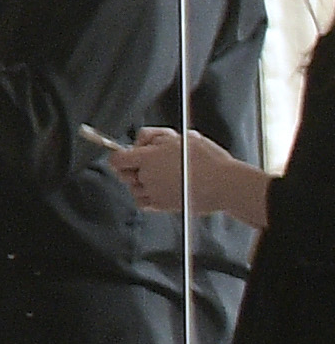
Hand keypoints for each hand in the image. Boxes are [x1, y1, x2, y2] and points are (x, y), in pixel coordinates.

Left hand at [126, 127, 275, 222]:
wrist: (226, 184)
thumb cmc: (209, 160)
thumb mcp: (181, 138)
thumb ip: (156, 137)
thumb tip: (143, 142)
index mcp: (148, 158)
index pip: (117, 160)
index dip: (119, 156)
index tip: (127, 154)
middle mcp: (147, 177)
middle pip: (123, 174)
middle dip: (132, 168)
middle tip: (148, 163)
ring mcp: (154, 193)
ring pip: (133, 189)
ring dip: (141, 182)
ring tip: (161, 176)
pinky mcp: (164, 206)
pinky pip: (143, 203)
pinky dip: (147, 197)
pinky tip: (161, 189)